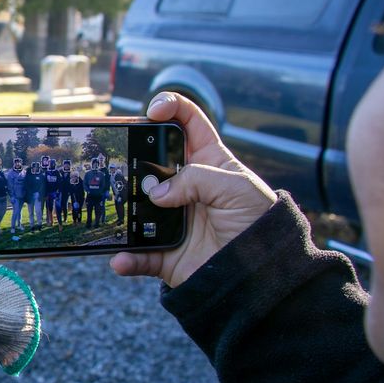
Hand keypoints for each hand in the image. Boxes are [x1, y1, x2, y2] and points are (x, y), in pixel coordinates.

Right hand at [110, 92, 277, 287]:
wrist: (263, 274)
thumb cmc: (259, 223)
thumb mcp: (238, 188)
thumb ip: (197, 179)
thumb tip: (157, 192)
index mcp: (208, 162)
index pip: (187, 123)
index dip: (170, 107)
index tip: (153, 111)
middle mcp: (185, 186)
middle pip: (150, 161)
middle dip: (133, 156)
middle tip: (124, 159)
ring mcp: (171, 218)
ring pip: (136, 207)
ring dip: (124, 209)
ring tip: (120, 210)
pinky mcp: (164, 251)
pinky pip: (137, 254)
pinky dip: (127, 258)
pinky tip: (121, 258)